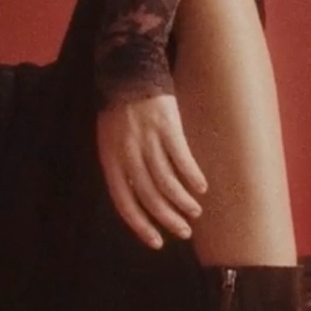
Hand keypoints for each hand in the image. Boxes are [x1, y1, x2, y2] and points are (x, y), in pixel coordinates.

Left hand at [96, 92, 207, 248]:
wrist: (127, 68)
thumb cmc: (119, 107)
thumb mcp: (109, 139)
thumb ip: (122, 166)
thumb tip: (139, 196)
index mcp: (110, 158)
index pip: (124, 201)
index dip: (140, 225)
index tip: (156, 242)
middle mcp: (127, 152)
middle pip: (148, 195)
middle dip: (167, 218)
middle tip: (184, 231)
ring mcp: (147, 139)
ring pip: (166, 181)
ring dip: (182, 201)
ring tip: (194, 211)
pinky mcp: (166, 125)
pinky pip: (181, 158)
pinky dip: (192, 176)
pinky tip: (201, 187)